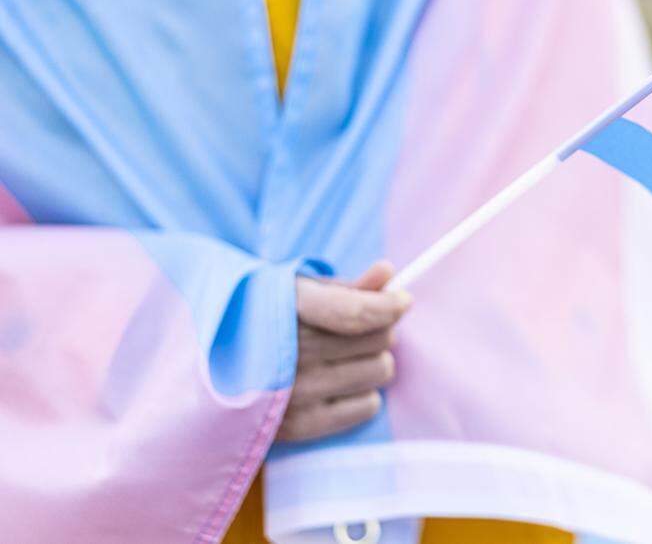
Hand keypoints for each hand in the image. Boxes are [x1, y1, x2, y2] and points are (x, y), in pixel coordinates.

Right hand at [277, 261, 410, 441]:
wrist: (200, 367)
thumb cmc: (259, 319)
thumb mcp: (293, 290)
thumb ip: (345, 286)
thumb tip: (389, 272)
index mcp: (282, 307)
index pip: (354, 311)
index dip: (389, 305)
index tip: (403, 300)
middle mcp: (287, 351)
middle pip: (378, 338)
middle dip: (379, 328)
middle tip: (357, 329)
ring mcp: (293, 393)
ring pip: (380, 371)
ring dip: (372, 360)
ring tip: (342, 357)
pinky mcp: (299, 427)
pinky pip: (368, 406)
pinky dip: (363, 393)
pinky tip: (337, 384)